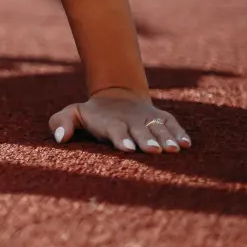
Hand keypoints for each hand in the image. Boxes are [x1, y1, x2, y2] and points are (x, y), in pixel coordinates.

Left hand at [49, 88, 189, 153]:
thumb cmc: (93, 114)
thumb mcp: (73, 113)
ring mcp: (147, 119)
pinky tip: (187, 144)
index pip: (114, 130)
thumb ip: (61, 122)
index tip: (127, 148)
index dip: (120, 138)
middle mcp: (131, 121)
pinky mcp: (161, 118)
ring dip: (166, 138)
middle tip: (152, 150)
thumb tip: (59, 138)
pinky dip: (180, 133)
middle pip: (139, 131)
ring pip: (158, 129)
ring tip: (173, 150)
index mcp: (110, 122)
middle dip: (146, 140)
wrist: (116, 96)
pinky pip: (172, 124)